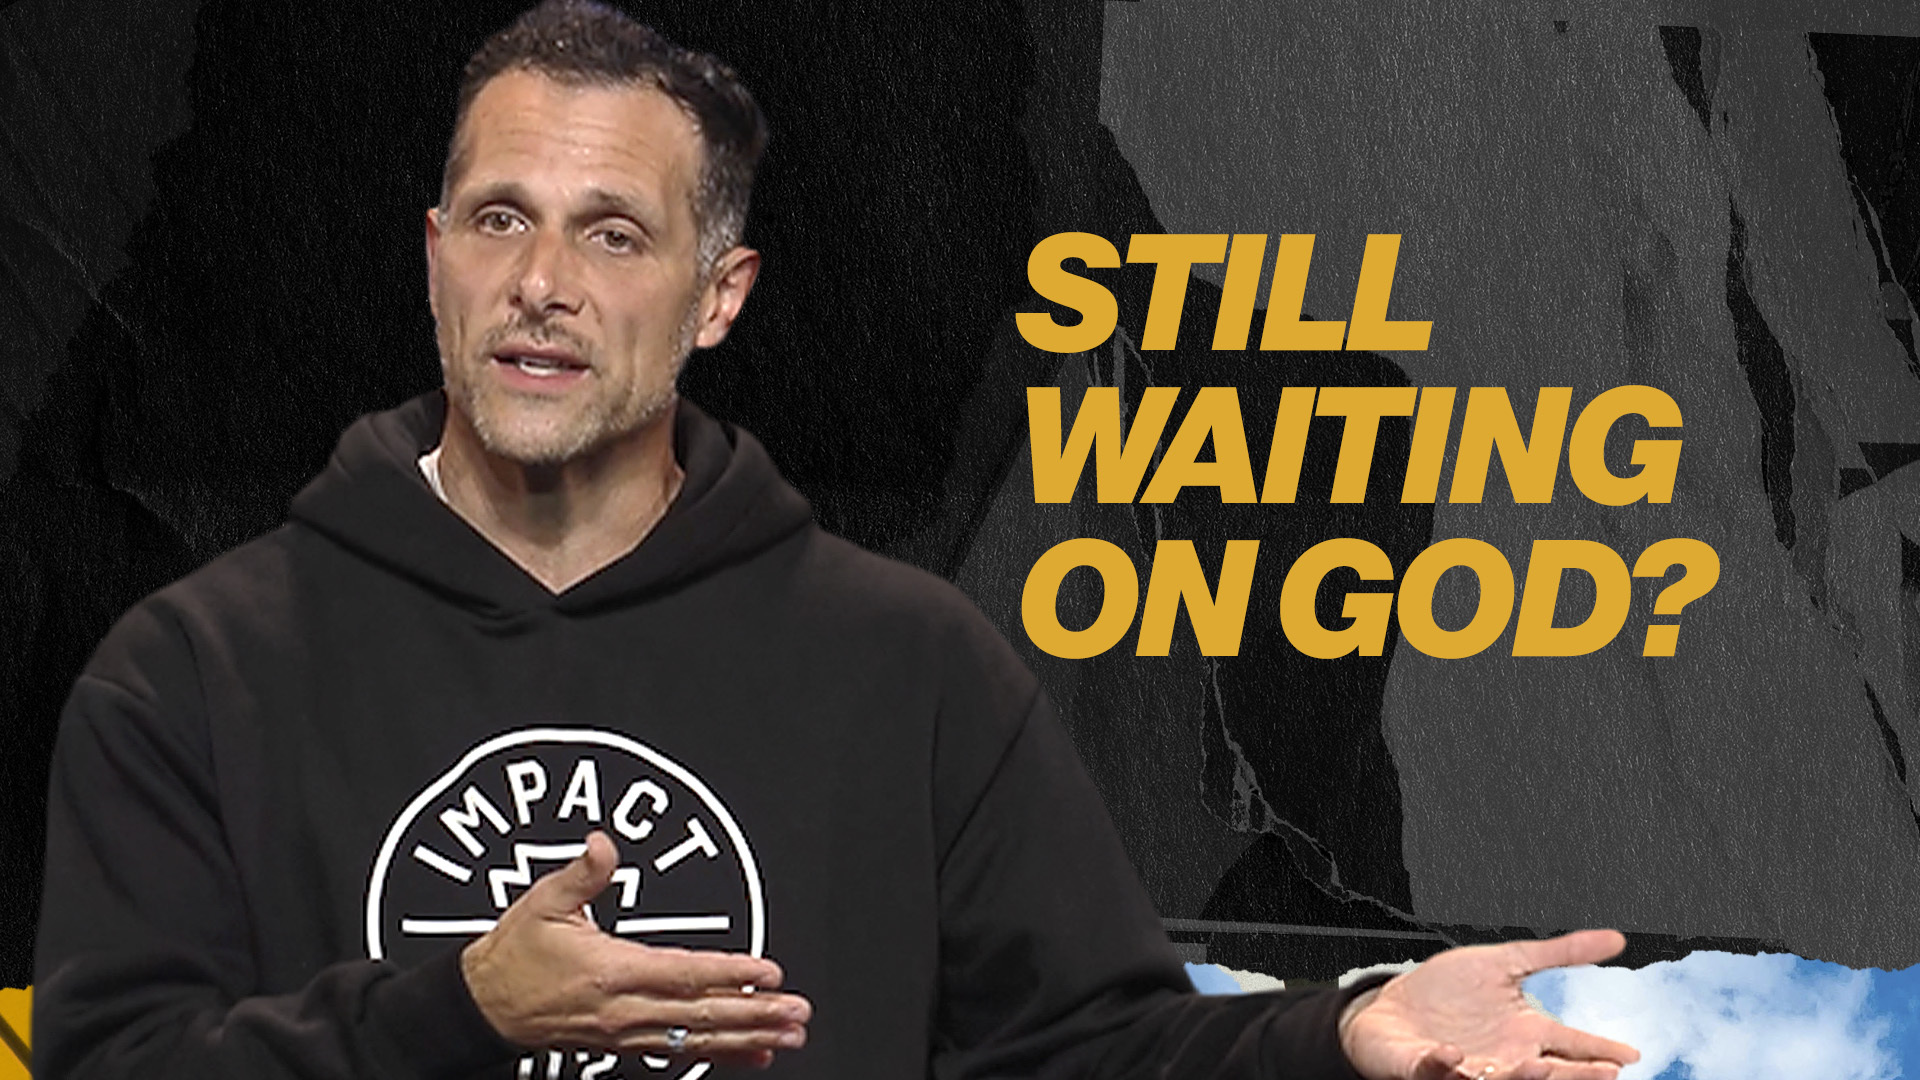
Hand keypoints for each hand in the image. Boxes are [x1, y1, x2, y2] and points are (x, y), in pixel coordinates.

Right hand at [460, 831, 810, 1068]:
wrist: (484, 1005)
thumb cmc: (516, 950)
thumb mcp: (544, 901)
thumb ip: (582, 873)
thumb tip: (604, 842)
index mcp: (611, 971)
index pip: (682, 974)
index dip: (729, 975)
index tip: (767, 973)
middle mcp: (624, 1009)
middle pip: (701, 1015)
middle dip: (755, 1014)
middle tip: (797, 1012)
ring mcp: (626, 1033)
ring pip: (697, 1038)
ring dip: (747, 1038)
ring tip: (789, 1036)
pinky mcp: (624, 1044)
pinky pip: (680, 1050)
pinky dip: (720, 1054)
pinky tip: (754, 1054)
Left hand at [1337, 930, 1639, 1079]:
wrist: (1394, 1006)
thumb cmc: (1448, 991)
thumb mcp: (1506, 962)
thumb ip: (1559, 953)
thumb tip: (1617, 938)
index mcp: (1525, 1032)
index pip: (1571, 1045)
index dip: (1600, 1050)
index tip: (1629, 1054)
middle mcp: (1504, 1056)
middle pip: (1548, 1071)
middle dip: (1575, 1074)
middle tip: (1605, 1072)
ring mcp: (1469, 1066)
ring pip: (1501, 1078)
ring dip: (1521, 1075)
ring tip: (1539, 1066)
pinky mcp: (1428, 1066)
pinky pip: (1438, 1068)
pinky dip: (1446, 1064)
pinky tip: (1456, 1056)